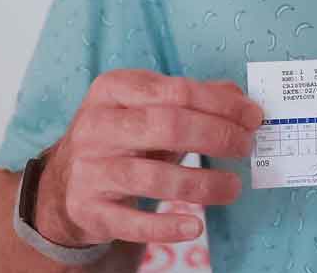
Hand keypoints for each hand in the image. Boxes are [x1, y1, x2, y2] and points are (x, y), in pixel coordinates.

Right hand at [35, 70, 263, 246]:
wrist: (64, 182)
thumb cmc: (122, 137)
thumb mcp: (149, 107)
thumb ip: (195, 99)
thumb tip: (242, 100)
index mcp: (114, 89)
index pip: (177, 91)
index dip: (221, 104)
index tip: (253, 117)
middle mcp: (97, 125)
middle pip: (167, 126)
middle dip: (216, 136)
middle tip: (246, 147)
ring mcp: (89, 169)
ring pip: (152, 176)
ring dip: (202, 183)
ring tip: (233, 187)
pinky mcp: (88, 209)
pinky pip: (131, 221)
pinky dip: (165, 226)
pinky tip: (195, 226)